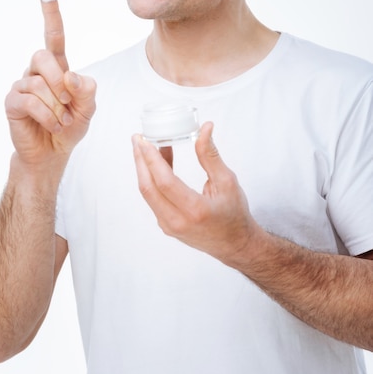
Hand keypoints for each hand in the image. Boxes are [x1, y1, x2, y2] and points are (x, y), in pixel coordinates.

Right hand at [5, 0, 95, 166]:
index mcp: (58, 67)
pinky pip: (29, 100)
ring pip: (39, 82)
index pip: (54, 35)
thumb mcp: (88, 109)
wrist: (53, 152)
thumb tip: (70, 74)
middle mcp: (38, 71)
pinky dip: (47, 115)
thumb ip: (87, 90)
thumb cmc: (69, 126)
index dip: (50, 13)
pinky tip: (52, 124)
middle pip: (44, 55)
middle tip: (69, 103)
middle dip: (60, 80)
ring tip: (62, 121)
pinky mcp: (12, 102)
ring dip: (57, 106)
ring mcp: (23, 85)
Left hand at [132, 122, 258, 266]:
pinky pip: (153, 198)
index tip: (145, 140)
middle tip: (138, 139)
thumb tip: (204, 129)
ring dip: (145, 168)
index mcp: (195, 210)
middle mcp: (177, 221)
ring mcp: (168, 226)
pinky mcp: (166, 225)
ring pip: (148, 193)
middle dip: (140, 160)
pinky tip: (158, 162)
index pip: (164, 181)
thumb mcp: (227, 181)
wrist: (235, 245)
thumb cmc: (234, 214)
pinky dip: (152, 178)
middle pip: (148, 187)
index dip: (152, 159)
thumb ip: (210, 155)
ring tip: (146, 147)